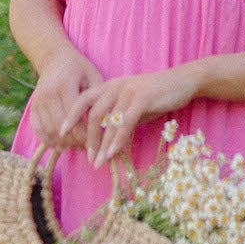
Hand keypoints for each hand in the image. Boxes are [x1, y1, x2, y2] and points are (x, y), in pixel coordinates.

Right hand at [29, 49, 104, 150]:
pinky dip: (49, 141)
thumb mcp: (93, 76)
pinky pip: (38, 130)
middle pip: (61, 127)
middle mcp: (48, 94)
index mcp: (64, 85)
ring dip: (64, 143)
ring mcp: (38, 101)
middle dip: (75, 141)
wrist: (55, 58)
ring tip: (77, 146)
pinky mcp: (33, 107)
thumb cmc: (79, 69)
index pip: (74, 116)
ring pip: (49, 131)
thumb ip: (98, 98)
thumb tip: (106, 124)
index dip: (85, 132)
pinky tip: (62, 145)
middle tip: (89, 147)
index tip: (97, 140)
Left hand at [66, 64, 202, 167]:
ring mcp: (128, 91)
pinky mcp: (142, 99)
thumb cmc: (157, 96)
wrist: (183, 81)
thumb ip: (118, 118)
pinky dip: (118, 140)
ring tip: (99, 162)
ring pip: (108, 120)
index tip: (61, 134)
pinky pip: (125, 122)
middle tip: (87, 157)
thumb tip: (106, 141)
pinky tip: (114, 153)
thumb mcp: (133, 106)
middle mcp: (115, 86)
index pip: (83, 100)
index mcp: (109, 86)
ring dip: (102, 145)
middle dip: (88, 138)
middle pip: (93, 114)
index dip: (70, 116)